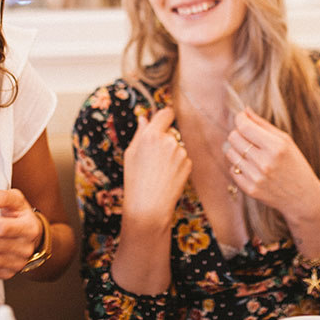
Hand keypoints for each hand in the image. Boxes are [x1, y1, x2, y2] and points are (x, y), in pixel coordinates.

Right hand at [121, 107, 191, 228]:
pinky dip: (177, 164)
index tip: (163, 120)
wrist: (149, 206)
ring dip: (170, 153)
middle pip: (170, 131)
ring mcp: (181, 152)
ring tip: (159, 171)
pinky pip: (182, 158)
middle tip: (153, 158)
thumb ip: (140, 133)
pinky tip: (167, 176)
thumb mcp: (131, 154)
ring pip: (176, 146)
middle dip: (164, 140)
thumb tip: (144, 118)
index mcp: (151, 135)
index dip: (164, 116)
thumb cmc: (135, 180)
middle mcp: (169, 141)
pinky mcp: (188, 164)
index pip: (166, 113)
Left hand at [224, 107, 319, 220]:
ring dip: (237, 149)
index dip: (240, 118)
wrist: (302, 197)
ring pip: (230, 153)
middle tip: (247, 135)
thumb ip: (263, 124)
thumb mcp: (286, 141)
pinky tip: (251, 166)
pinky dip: (238, 165)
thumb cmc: (295, 164)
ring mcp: (256, 177)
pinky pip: (232, 169)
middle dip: (238, 132)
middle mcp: (264, 162)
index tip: (242, 117)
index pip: (245, 127)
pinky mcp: (250, 189)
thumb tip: (245, 110)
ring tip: (249, 152)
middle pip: (234, 138)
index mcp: (276, 147)